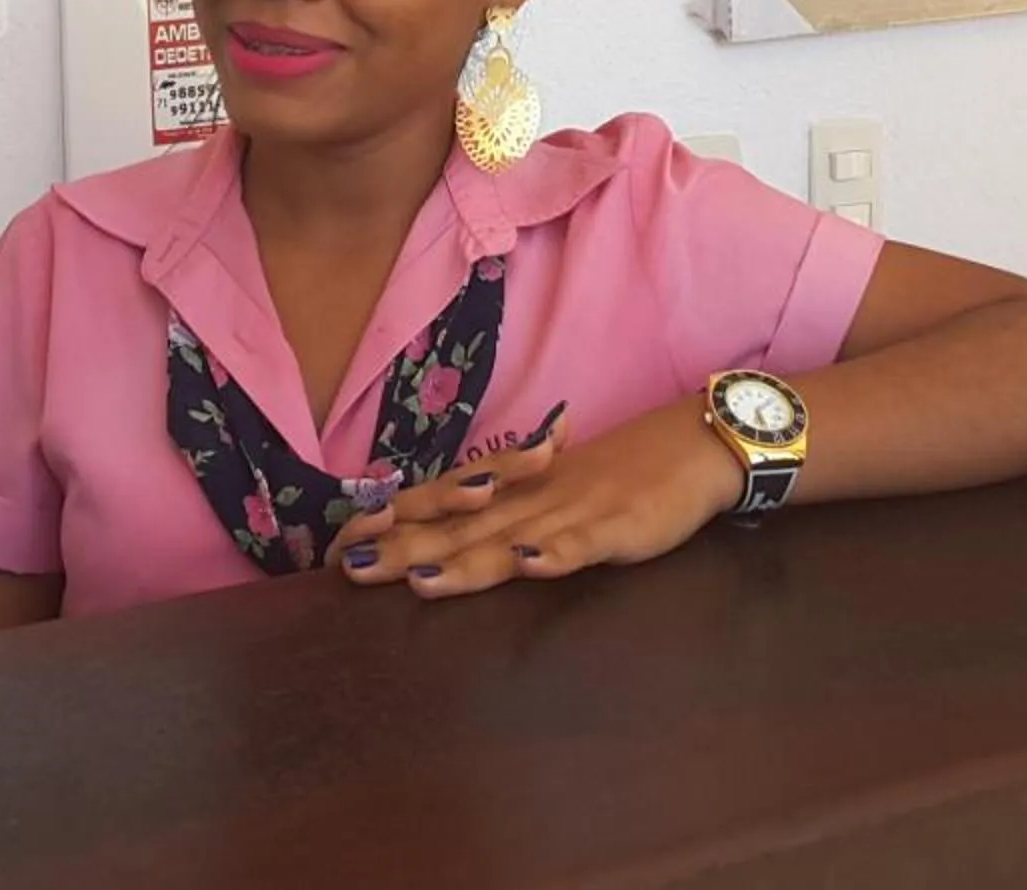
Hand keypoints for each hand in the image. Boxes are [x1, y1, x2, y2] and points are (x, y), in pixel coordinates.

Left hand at [331, 404, 744, 599]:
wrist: (689, 445)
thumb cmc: (617, 475)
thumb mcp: (552, 490)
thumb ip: (504, 513)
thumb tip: (450, 531)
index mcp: (513, 490)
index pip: (442, 506)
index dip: (392, 525)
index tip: (337, 548)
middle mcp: (531, 497)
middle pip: (460, 527)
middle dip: (404, 549)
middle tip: (349, 571)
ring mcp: (573, 511)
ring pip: (512, 538)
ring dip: (465, 559)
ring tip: (419, 580)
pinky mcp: (617, 527)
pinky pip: (585, 543)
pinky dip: (558, 553)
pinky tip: (532, 566)